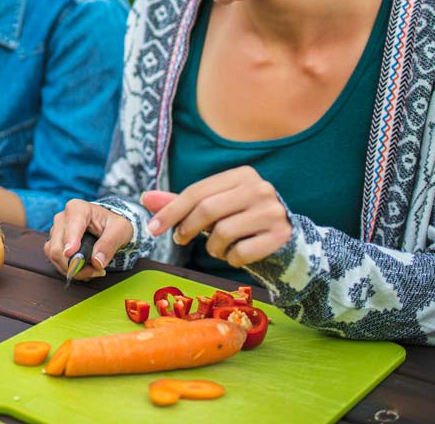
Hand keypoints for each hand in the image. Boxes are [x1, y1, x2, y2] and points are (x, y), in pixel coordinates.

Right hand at [44, 199, 133, 280]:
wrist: (107, 224)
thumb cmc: (112, 224)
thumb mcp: (120, 230)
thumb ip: (109, 244)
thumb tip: (97, 262)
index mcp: (77, 209)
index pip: (70, 227)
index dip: (70, 242)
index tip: (71, 254)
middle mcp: (62, 218)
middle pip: (59, 246)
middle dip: (76, 264)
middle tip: (97, 270)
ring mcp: (55, 230)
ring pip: (54, 255)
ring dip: (72, 268)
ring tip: (93, 270)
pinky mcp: (53, 242)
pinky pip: (54, 259)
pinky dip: (68, 269)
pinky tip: (83, 269)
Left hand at [143, 166, 291, 266]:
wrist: (289, 239)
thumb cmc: (242, 220)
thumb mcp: (214, 207)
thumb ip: (182, 203)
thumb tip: (146, 199)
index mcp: (242, 175)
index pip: (197, 191)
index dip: (171, 210)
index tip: (153, 228)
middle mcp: (260, 188)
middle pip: (208, 209)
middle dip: (187, 228)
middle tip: (179, 239)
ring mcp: (273, 211)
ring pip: (223, 232)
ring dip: (213, 247)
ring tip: (218, 247)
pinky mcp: (281, 236)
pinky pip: (241, 253)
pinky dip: (232, 259)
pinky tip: (237, 255)